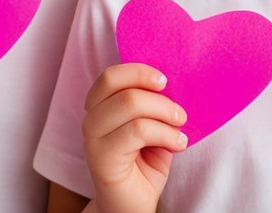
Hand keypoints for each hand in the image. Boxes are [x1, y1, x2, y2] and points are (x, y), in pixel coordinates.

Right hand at [82, 63, 187, 212]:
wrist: (131, 207)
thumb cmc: (143, 166)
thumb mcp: (151, 129)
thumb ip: (153, 108)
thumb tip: (172, 89)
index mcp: (99, 107)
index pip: (110, 76)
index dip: (138, 71)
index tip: (164, 81)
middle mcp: (90, 119)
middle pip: (119, 86)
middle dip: (157, 96)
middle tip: (180, 113)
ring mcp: (92, 138)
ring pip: (130, 104)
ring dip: (165, 114)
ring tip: (180, 131)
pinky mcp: (101, 157)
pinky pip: (137, 130)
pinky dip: (165, 133)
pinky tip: (177, 144)